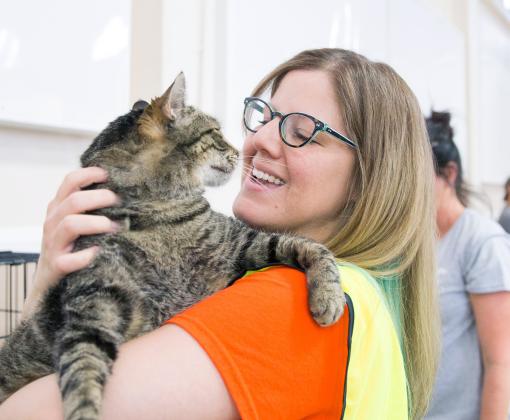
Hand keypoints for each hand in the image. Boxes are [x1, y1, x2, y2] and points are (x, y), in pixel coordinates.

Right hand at [24, 167, 119, 316]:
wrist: (48, 283)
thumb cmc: (71, 247)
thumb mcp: (76, 222)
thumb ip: (91, 206)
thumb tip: (125, 191)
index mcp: (59, 207)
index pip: (70, 181)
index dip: (90, 174)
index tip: (109, 175)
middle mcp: (53, 222)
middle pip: (74, 201)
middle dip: (100, 198)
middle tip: (120, 203)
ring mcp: (53, 244)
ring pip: (71, 224)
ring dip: (97, 223)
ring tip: (116, 228)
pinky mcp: (56, 265)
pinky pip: (69, 259)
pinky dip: (87, 255)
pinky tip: (100, 252)